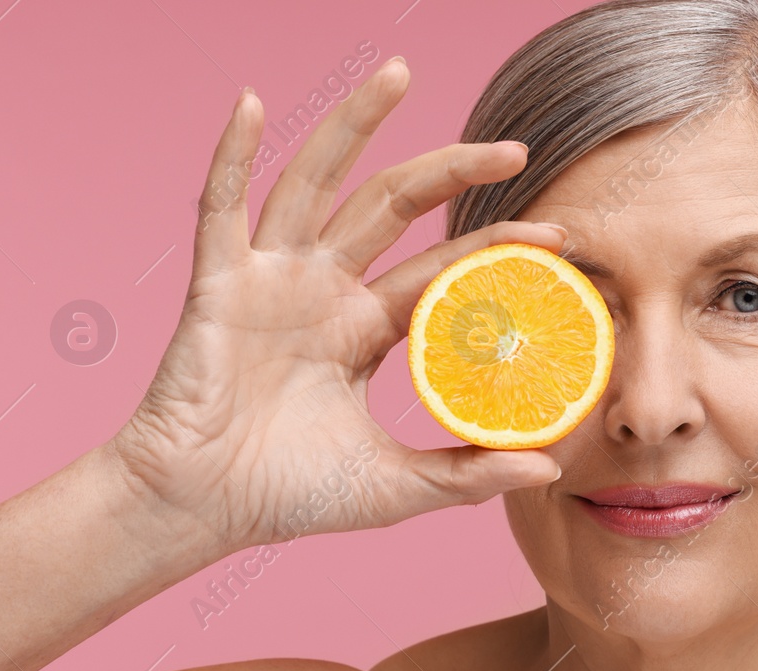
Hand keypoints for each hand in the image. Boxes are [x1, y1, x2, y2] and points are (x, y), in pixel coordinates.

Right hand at [109, 57, 565, 553]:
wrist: (199, 510)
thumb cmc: (288, 496)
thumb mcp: (395, 486)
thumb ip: (467, 475)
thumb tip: (551, 469)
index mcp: (364, 329)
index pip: (441, 270)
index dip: (495, 249)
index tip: (558, 238)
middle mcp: (323, 291)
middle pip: (392, 207)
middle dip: (452, 171)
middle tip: (515, 147)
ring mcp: (270, 280)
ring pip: (317, 183)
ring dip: (354, 126)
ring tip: (399, 73)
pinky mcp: (218, 285)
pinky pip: (221, 208)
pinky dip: (233, 154)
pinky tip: (254, 104)